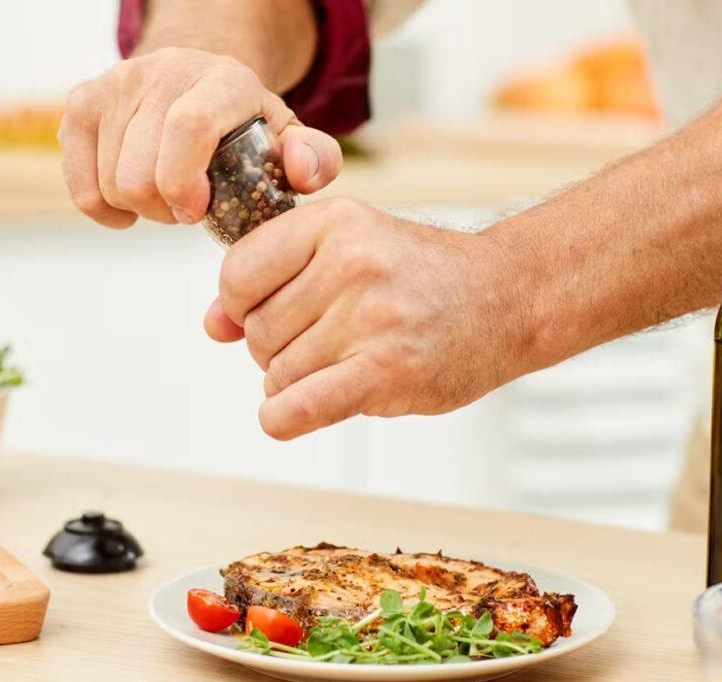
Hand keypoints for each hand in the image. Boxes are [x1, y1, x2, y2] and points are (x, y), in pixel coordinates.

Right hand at [58, 47, 342, 227]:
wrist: (194, 81)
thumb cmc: (243, 124)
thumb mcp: (286, 137)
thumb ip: (313, 157)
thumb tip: (303, 172)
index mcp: (222, 79)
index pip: (188, 126)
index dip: (184, 181)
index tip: (196, 213)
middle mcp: (163, 72)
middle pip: (140, 171)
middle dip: (165, 209)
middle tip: (188, 208)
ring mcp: (116, 84)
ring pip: (110, 182)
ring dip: (140, 208)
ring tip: (167, 196)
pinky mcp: (82, 103)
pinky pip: (80, 184)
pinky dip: (104, 208)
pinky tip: (129, 203)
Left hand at [205, 199, 538, 439]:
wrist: (508, 296)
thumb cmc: (421, 276)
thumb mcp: (348, 250)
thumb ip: (273, 278)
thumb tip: (213, 325)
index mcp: (335, 222)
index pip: (237, 274)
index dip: (243, 305)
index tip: (272, 311)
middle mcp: (352, 263)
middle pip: (257, 332)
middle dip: (278, 349)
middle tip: (326, 342)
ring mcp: (371, 317)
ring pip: (278, 374)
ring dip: (296, 383)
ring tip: (343, 365)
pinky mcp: (387, 370)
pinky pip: (299, 408)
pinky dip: (284, 420)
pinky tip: (294, 414)